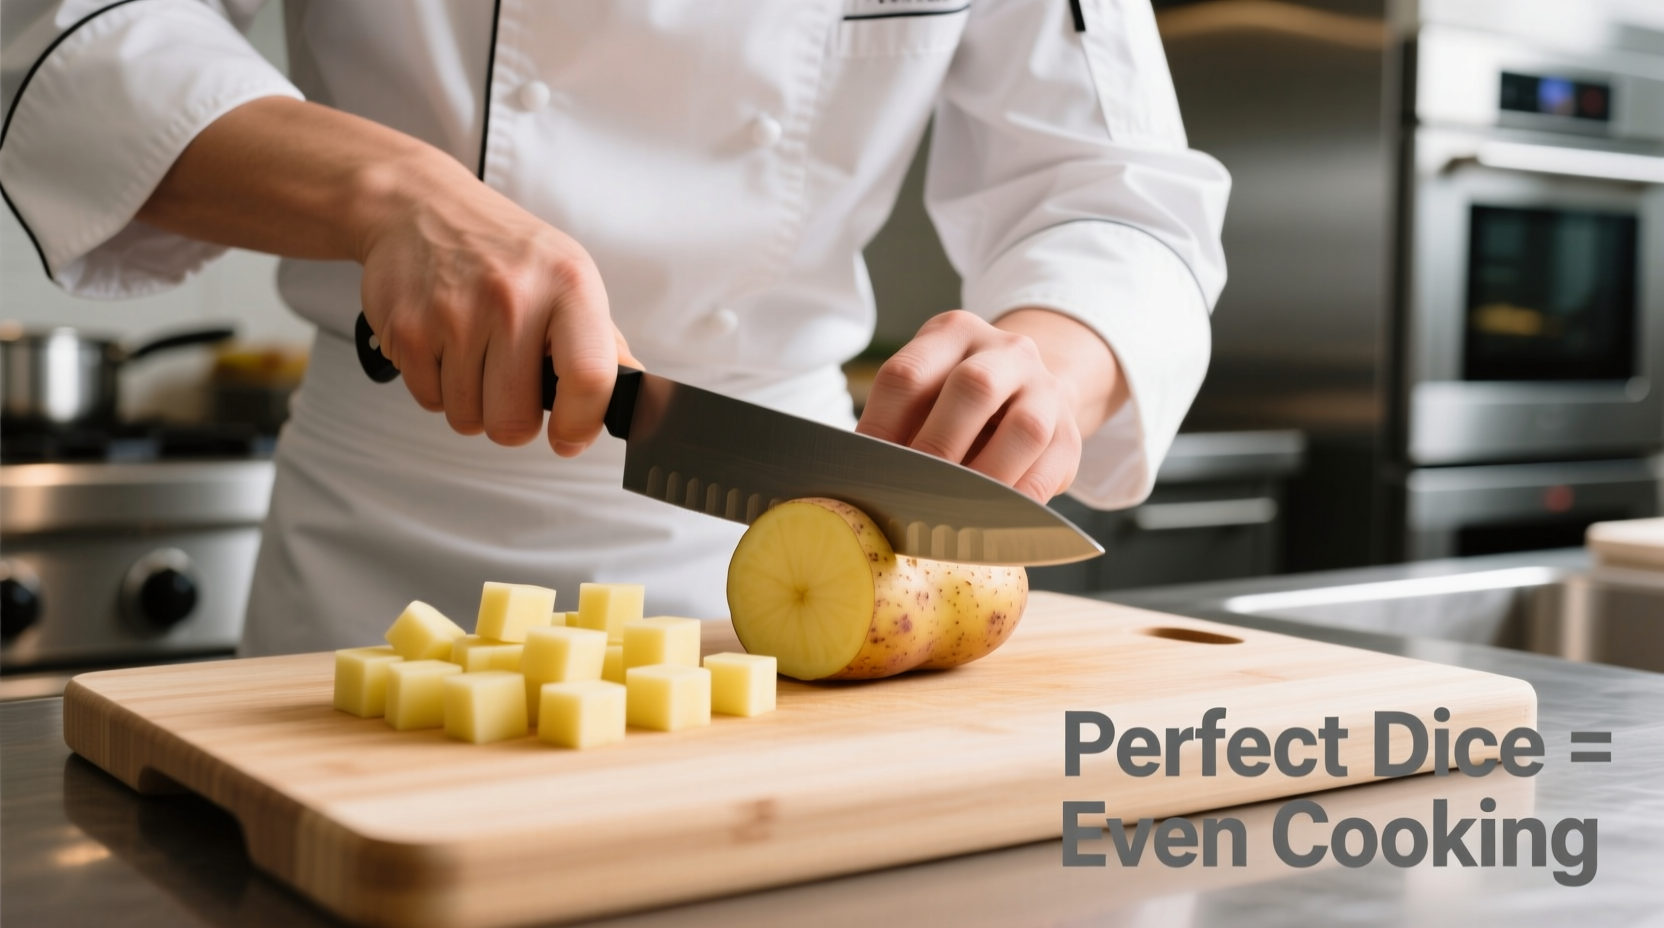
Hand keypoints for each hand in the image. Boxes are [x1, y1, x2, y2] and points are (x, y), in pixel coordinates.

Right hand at [356, 163, 638, 455]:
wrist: (420, 206)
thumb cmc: (504, 250)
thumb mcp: (567, 277)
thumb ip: (603, 341)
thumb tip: (633, 391)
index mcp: (568, 284)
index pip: (590, 377)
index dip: (581, 424)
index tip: (569, 437)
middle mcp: (512, 297)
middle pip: (514, 421)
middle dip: (512, 419)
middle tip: (509, 384)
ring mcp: (455, 314)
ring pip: (468, 419)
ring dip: (473, 403)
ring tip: (475, 354)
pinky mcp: (407, 329)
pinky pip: (430, 401)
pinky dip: (438, 387)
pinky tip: (444, 346)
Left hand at [855, 309, 1124, 501]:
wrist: (1031, 390)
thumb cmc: (957, 400)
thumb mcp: (926, 390)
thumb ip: (896, 423)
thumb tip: (858, 479)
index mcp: (953, 333)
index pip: (908, 374)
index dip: (881, 427)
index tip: (864, 471)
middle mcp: (1006, 351)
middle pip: (974, 388)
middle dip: (937, 447)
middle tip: (910, 491)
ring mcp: (1045, 390)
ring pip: (1023, 429)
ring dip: (984, 477)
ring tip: (952, 510)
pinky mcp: (1070, 435)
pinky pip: (1049, 472)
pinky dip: (1016, 503)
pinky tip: (989, 521)